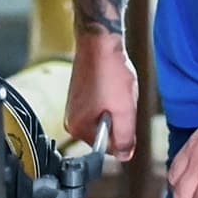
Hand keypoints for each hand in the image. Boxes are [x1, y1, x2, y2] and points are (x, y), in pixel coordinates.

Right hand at [66, 33, 139, 160]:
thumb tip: (125, 156)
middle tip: (121, 100)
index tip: (124, 113)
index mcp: (77, 127)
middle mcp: (72, 118)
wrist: (100, 40)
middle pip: (105, 133)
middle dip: (119, 120)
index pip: (106, 148)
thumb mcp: (124, 112)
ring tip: (117, 90)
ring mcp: (75, 105)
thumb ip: (125, 139)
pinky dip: (112, 97)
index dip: (122, 134)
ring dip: (117, 107)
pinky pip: (102, 105)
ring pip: (106, 118)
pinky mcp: (81, 93)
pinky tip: (113, 83)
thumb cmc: (109, 72)